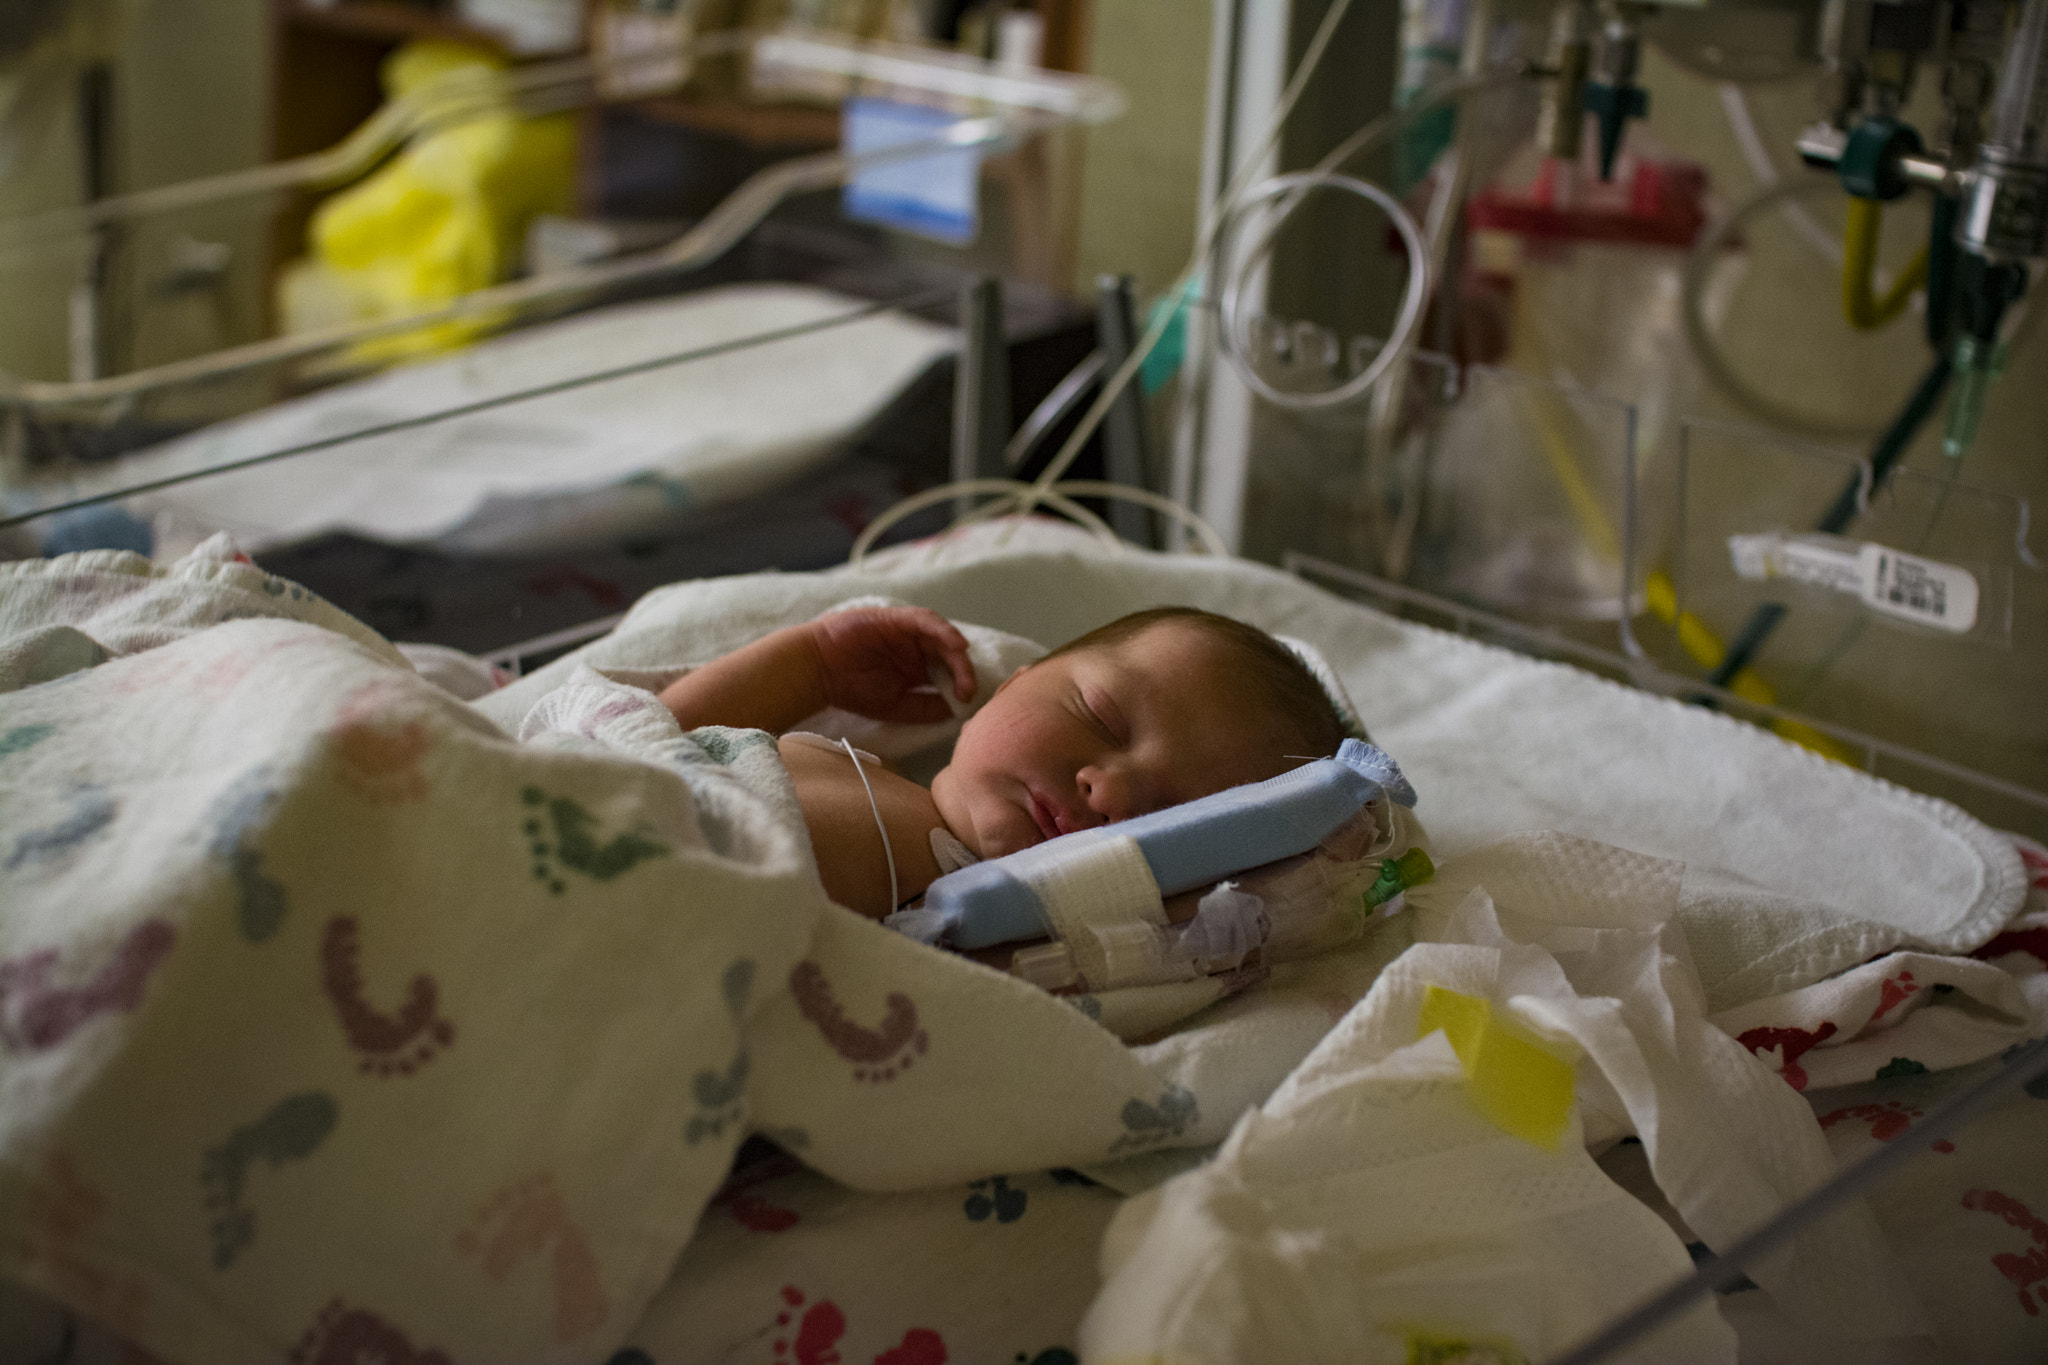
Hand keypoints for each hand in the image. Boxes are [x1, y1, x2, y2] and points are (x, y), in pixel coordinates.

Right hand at [806, 606, 975, 724]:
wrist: (820, 672)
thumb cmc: (853, 690)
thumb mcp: (896, 707)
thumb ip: (926, 708)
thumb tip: (958, 710)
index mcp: (918, 670)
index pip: (949, 673)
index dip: (962, 685)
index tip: (967, 703)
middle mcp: (917, 650)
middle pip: (949, 655)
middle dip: (963, 673)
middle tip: (967, 693)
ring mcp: (908, 633)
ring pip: (942, 637)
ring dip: (957, 654)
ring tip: (965, 672)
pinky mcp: (897, 619)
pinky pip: (925, 620)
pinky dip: (943, 630)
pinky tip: (957, 644)